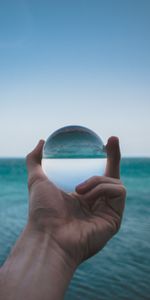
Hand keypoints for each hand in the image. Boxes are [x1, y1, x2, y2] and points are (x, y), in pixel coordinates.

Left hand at [26, 137, 125, 266]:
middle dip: (114, 155)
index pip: (96, 172)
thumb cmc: (42, 211)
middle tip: (111, 139)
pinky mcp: (115, 217)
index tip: (105, 141)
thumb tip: (42, 142)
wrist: (49, 236)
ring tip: (79, 190)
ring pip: (114, 180)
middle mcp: (96, 202)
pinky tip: (88, 197)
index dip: (103, 157)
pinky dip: (103, 188)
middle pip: (111, 174)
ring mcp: (106, 209)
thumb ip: (35, 160)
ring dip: (97, 180)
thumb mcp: (36, 180)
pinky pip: (118, 191)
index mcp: (82, 195)